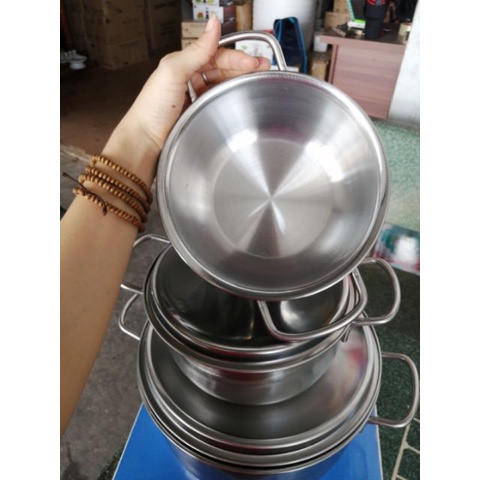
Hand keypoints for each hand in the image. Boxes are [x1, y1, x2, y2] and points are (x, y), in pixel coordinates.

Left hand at [106, 15, 270, 183]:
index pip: (216, 54)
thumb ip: (196, 49)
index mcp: (183, 63)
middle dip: (243, 67)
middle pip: (222, 68)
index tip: (253, 62)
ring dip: (238, 82)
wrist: (146, 141)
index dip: (236, 56)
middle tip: (262, 69)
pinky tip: (238, 100)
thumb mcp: (174, 71)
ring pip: (222, 85)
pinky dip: (229, 99)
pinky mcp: (198, 115)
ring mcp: (194, 98)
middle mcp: (189, 79)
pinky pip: (218, 103)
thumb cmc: (153, 107)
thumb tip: (213, 23)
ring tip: (255, 83)